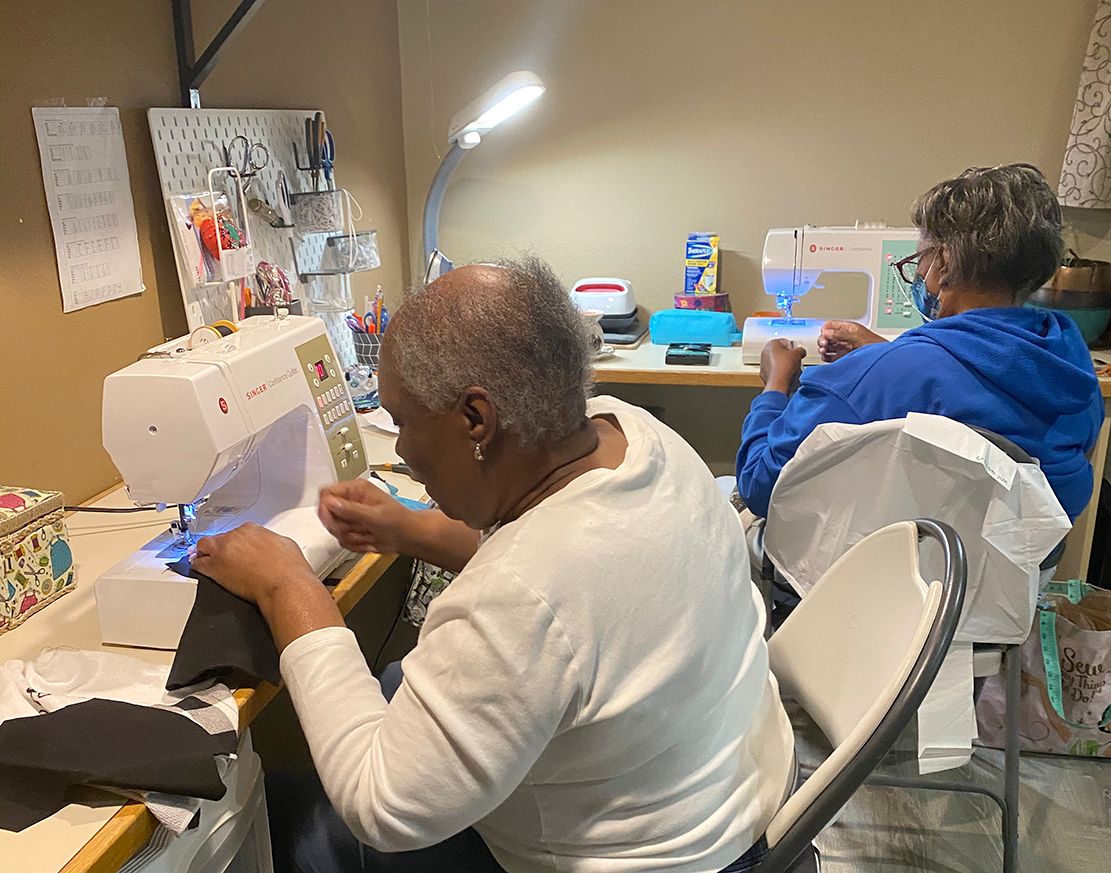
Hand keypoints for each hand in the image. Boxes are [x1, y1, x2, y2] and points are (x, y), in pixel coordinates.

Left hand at [191, 522, 315, 604]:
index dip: (237, 542)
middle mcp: (235, 537)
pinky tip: (199, 568)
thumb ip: (271, 542)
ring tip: (204, 558)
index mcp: (251, 529)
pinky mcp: (215, 569)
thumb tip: (270, 547)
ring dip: (205, 552)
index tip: (239, 549)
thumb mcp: (285, 544)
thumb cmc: (289, 568)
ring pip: (204, 547)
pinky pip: (198, 564)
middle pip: (219, 538)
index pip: (237, 532)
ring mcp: (223, 552)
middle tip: (223, 554)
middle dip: (220, 545)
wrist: (284, 584)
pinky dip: (198, 565)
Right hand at [318, 478, 417, 554]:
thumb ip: (351, 510)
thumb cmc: (398, 521)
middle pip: (326, 514)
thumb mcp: (375, 515)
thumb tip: (331, 503)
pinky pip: (342, 541)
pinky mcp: (351, 530)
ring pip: (334, 530)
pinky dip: (355, 544)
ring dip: (352, 537)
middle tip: (358, 528)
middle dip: (341, 527)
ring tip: (368, 533)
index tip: (331, 521)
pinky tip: (369, 539)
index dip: (325, 508)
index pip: (326, 493)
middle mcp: (350, 501)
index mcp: (356, 489)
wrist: (407, 537)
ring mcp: (350, 517)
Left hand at [760, 339, 805, 393]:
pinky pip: (774, 371)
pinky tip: (786, 375)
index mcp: (772, 344)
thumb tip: (801, 351)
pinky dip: (779, 372)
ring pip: (777, 362)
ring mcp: (763, 363)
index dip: (793, 347)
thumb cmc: (785, 367)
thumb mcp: (798, 353)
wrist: (779, 382)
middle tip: (795, 360)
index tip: (797, 351)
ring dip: (784, 364)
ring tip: (792, 369)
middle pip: (780, 352)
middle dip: (788, 356)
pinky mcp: (764, 373)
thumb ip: (800, 350)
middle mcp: (765, 352)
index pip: (784, 341)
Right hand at [817, 320, 885, 362]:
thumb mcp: (856, 335)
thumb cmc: (876, 345)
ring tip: (824, 351)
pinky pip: (830, 356)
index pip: (831, 325)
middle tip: (824, 344)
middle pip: (827, 336)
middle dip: (823, 339)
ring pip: (827, 347)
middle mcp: (845, 337)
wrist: (882, 359)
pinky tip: (826, 356)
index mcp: (848, 328)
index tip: (824, 335)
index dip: (825, 329)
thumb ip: (840, 333)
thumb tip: (826, 332)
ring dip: (823, 349)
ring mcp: (844, 348)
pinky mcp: (843, 358)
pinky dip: (826, 356)